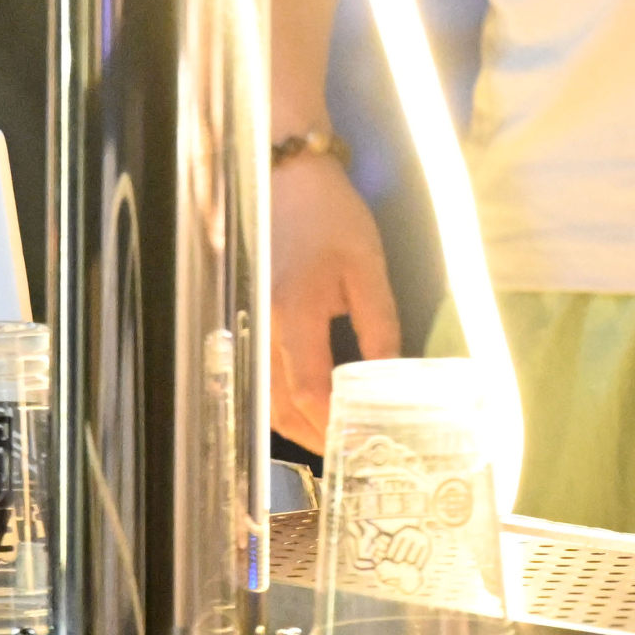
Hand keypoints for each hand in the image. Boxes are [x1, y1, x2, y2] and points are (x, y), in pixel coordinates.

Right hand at [269, 148, 399, 451]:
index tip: (357, 447)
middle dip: (311, 435)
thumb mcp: (369, 267)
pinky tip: (306, 407)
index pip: (307, 389)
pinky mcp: (244, 318)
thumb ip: (380, 324)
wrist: (287, 177)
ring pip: (261, 393)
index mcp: (294, 310)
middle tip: (347, 458)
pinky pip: (257, 373)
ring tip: (330, 440)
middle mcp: (260, 323)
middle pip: (277, 403)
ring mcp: (246, 322)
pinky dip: (278, 399)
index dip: (330, 425)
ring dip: (293, 423)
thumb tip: (390, 379)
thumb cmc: (333, 217)